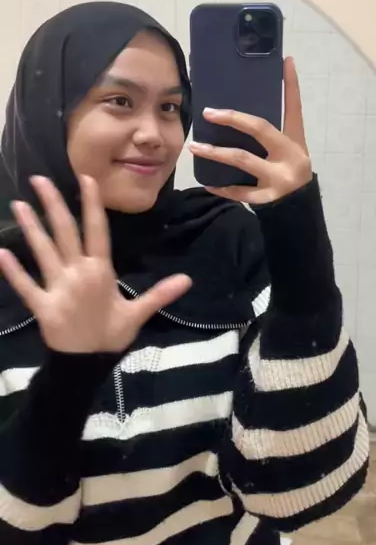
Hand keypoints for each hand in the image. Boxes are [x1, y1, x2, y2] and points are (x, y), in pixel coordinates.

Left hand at [0, 175, 191, 353]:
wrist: (88, 366)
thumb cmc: (111, 336)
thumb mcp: (137, 315)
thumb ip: (159, 293)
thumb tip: (187, 279)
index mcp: (101, 271)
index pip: (97, 230)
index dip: (91, 203)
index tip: (84, 178)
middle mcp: (78, 273)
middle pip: (65, 233)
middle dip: (52, 204)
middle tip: (38, 179)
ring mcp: (58, 289)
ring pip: (43, 252)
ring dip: (31, 228)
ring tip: (17, 205)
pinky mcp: (41, 306)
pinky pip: (24, 286)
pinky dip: (12, 270)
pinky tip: (0, 252)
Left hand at [188, 56, 312, 203]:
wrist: (299, 208)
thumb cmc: (288, 171)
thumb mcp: (288, 149)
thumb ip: (270, 133)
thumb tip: (240, 111)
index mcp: (295, 140)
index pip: (294, 108)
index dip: (291, 85)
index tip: (286, 61)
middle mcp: (290, 156)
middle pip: (260, 129)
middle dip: (233, 119)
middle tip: (208, 112)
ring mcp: (279, 177)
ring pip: (243, 160)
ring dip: (216, 153)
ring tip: (194, 147)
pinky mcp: (268, 198)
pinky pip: (240, 191)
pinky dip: (222, 187)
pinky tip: (207, 182)